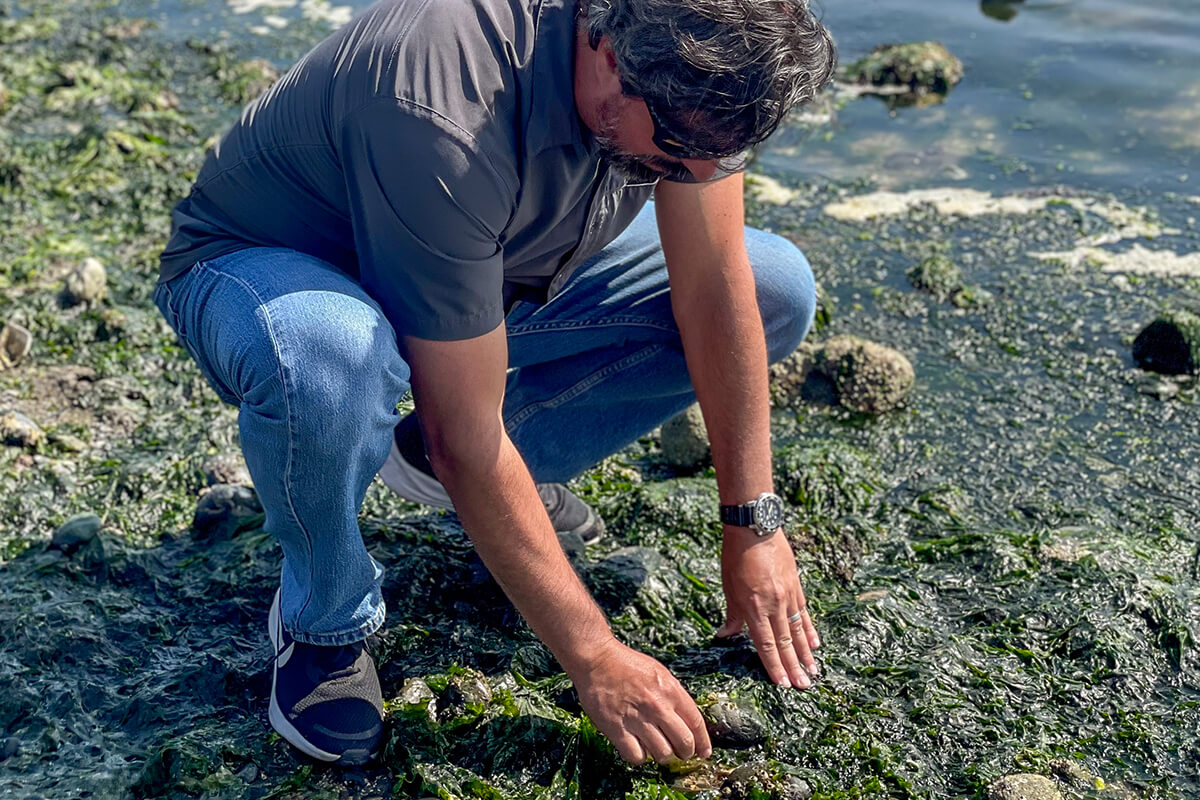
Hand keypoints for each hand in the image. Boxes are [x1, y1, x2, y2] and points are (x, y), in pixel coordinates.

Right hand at [571, 639, 712, 764]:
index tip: (704, 752)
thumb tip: (687, 720)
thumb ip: (674, 695)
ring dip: (663, 755)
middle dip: (686, 752)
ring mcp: (637, 718)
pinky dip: (640, 757)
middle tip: (681, 753)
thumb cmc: (627, 664)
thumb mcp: (659, 673)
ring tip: (657, 749)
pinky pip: (637, 756)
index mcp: (670, 690)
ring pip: (662, 753)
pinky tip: (638, 747)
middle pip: (684, 743)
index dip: (703, 742)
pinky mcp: (616, 728)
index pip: (696, 723)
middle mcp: (657, 706)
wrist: (597, 660)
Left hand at [716, 527, 820, 688]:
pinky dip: (810, 629)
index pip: (765, 644)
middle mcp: (773, 604)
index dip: (774, 666)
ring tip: (814, 672)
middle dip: (794, 667)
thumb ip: (733, 615)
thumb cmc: (736, 557)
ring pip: (798, 630)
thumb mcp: (729, 587)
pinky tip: (815, 644)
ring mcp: (788, 595)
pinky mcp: (796, 585)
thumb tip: (725, 635)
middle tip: (804, 687)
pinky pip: (804, 612)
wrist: (755, 528)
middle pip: (785, 642)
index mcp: (754, 606)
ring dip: (806, 654)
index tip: (782, 684)